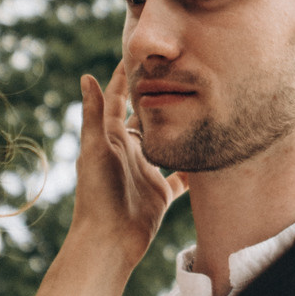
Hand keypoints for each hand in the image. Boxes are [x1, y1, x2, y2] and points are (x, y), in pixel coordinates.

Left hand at [70, 64, 185, 271]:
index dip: (127, 77)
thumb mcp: (96, 149)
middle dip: (160, 98)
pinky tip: (209, 153)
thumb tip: (85, 76)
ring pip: (166, 144)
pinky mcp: (160, 193)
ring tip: (200, 108)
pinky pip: (180, 176)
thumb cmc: (98, 194)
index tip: (140, 54)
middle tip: (181, 75)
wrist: (108, 241)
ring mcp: (145, 172)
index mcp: (110, 138)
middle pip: (146, 118)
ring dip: (179, 129)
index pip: (119, 100)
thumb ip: (94, 114)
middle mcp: (129, 152)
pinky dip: (192, 166)